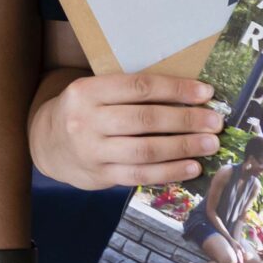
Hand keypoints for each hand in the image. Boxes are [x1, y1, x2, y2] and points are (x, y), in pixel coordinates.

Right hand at [29, 72, 224, 190]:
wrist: (48, 144)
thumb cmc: (85, 112)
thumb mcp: (96, 93)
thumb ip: (131, 93)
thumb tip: (187, 96)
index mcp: (87, 91)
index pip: (139, 87)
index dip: (175, 89)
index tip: (206, 93)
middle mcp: (86, 120)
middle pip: (145, 120)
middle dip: (186, 121)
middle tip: (215, 122)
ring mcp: (91, 151)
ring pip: (145, 150)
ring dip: (183, 147)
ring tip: (210, 145)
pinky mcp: (100, 175)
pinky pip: (140, 174)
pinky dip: (169, 171)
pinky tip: (192, 167)